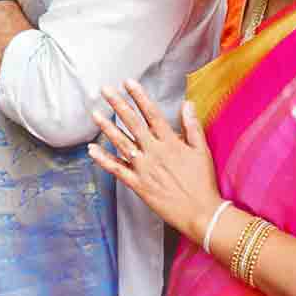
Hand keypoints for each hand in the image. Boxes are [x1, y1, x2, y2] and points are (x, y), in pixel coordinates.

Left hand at [88, 81, 222, 242]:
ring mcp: (144, 168)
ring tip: (95, 114)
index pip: (152, 114)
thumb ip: (192, 126)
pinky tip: (92, 150)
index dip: (139, 96)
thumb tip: (187, 103)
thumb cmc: (203, 182)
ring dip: (107, 127)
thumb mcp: (202, 151)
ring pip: (121, 143)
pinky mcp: (137, 184)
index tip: (128, 82)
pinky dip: (103, 160)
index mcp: (170, 143)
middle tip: (105, 90)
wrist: (201, 213)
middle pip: (133, 124)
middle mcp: (154, 152)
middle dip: (118, 104)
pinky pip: (117, 170)